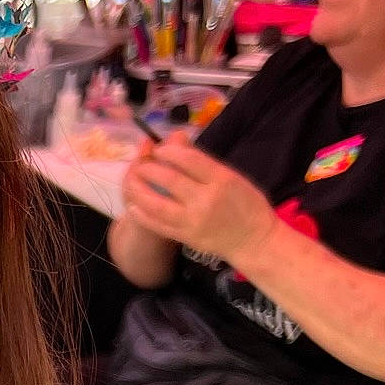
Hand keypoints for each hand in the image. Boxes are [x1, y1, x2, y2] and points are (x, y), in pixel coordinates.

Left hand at [120, 134, 276, 267]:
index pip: (189, 159)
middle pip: (169, 180)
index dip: (169, 151)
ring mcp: (193, 220)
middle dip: (149, 168)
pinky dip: (142, 215)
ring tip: (131, 181)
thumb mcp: (233, 177)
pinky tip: (133, 206)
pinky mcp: (185, 237)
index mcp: (221, 180)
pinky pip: (158, 225)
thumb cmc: (247, 204)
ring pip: (157, 204)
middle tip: (141, 164)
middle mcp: (205, 200)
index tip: (159, 148)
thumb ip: (205, 164)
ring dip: (139, 191)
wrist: (253, 239)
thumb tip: (177, 144)